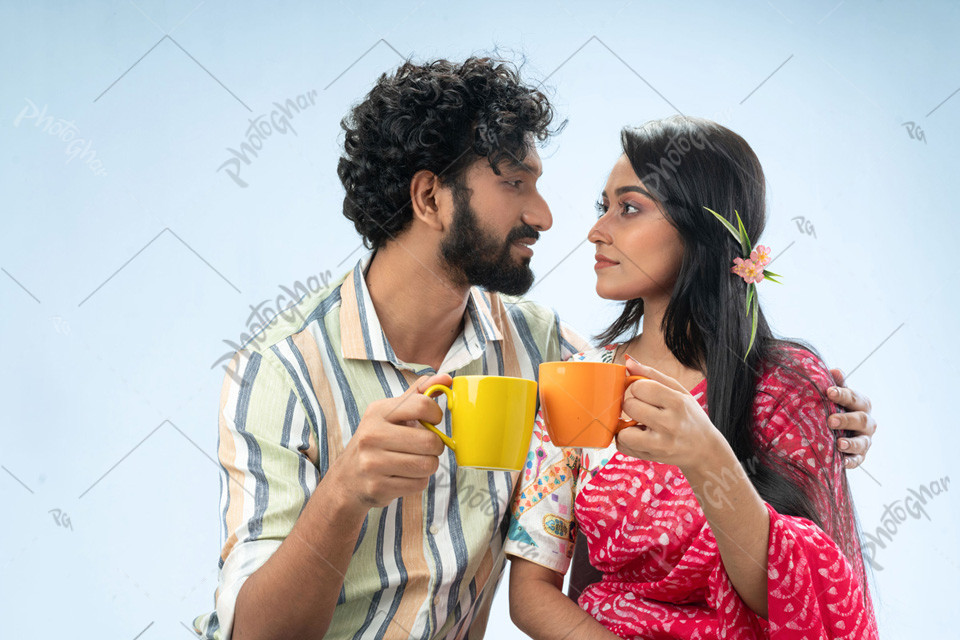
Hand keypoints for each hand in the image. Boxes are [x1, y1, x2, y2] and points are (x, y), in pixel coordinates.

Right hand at [330, 373, 451, 510]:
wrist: (347, 479)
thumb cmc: (377, 440)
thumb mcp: (391, 413)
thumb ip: (419, 394)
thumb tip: (446, 378)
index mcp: (377, 412)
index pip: (422, 405)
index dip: (436, 415)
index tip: (432, 421)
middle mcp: (372, 435)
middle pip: (429, 440)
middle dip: (435, 446)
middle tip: (426, 446)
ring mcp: (372, 463)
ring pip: (427, 464)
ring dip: (429, 464)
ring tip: (416, 461)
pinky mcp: (378, 487)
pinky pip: (419, 483)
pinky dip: (419, 480)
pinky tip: (405, 476)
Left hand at [616, 358, 724, 473]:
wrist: (704, 450)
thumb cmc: (689, 416)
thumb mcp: (678, 391)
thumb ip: (651, 374)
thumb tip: (627, 361)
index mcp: (677, 402)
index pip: (640, 386)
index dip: (638, 387)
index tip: (646, 393)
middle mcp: (670, 424)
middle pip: (630, 405)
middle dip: (633, 404)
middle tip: (644, 409)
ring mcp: (660, 443)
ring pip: (623, 430)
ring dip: (626, 425)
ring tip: (639, 424)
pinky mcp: (652, 457)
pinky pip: (623, 445)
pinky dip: (625, 440)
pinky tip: (638, 436)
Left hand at [826, 369, 875, 468]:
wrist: (838, 431)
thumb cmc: (837, 408)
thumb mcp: (836, 396)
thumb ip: (837, 384)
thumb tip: (835, 370)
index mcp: (861, 404)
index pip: (854, 398)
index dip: (842, 394)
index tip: (829, 392)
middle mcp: (867, 422)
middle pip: (861, 419)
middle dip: (846, 419)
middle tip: (830, 420)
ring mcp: (865, 440)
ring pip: (862, 442)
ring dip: (851, 443)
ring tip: (839, 444)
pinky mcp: (859, 456)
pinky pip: (857, 461)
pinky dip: (850, 462)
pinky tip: (842, 462)